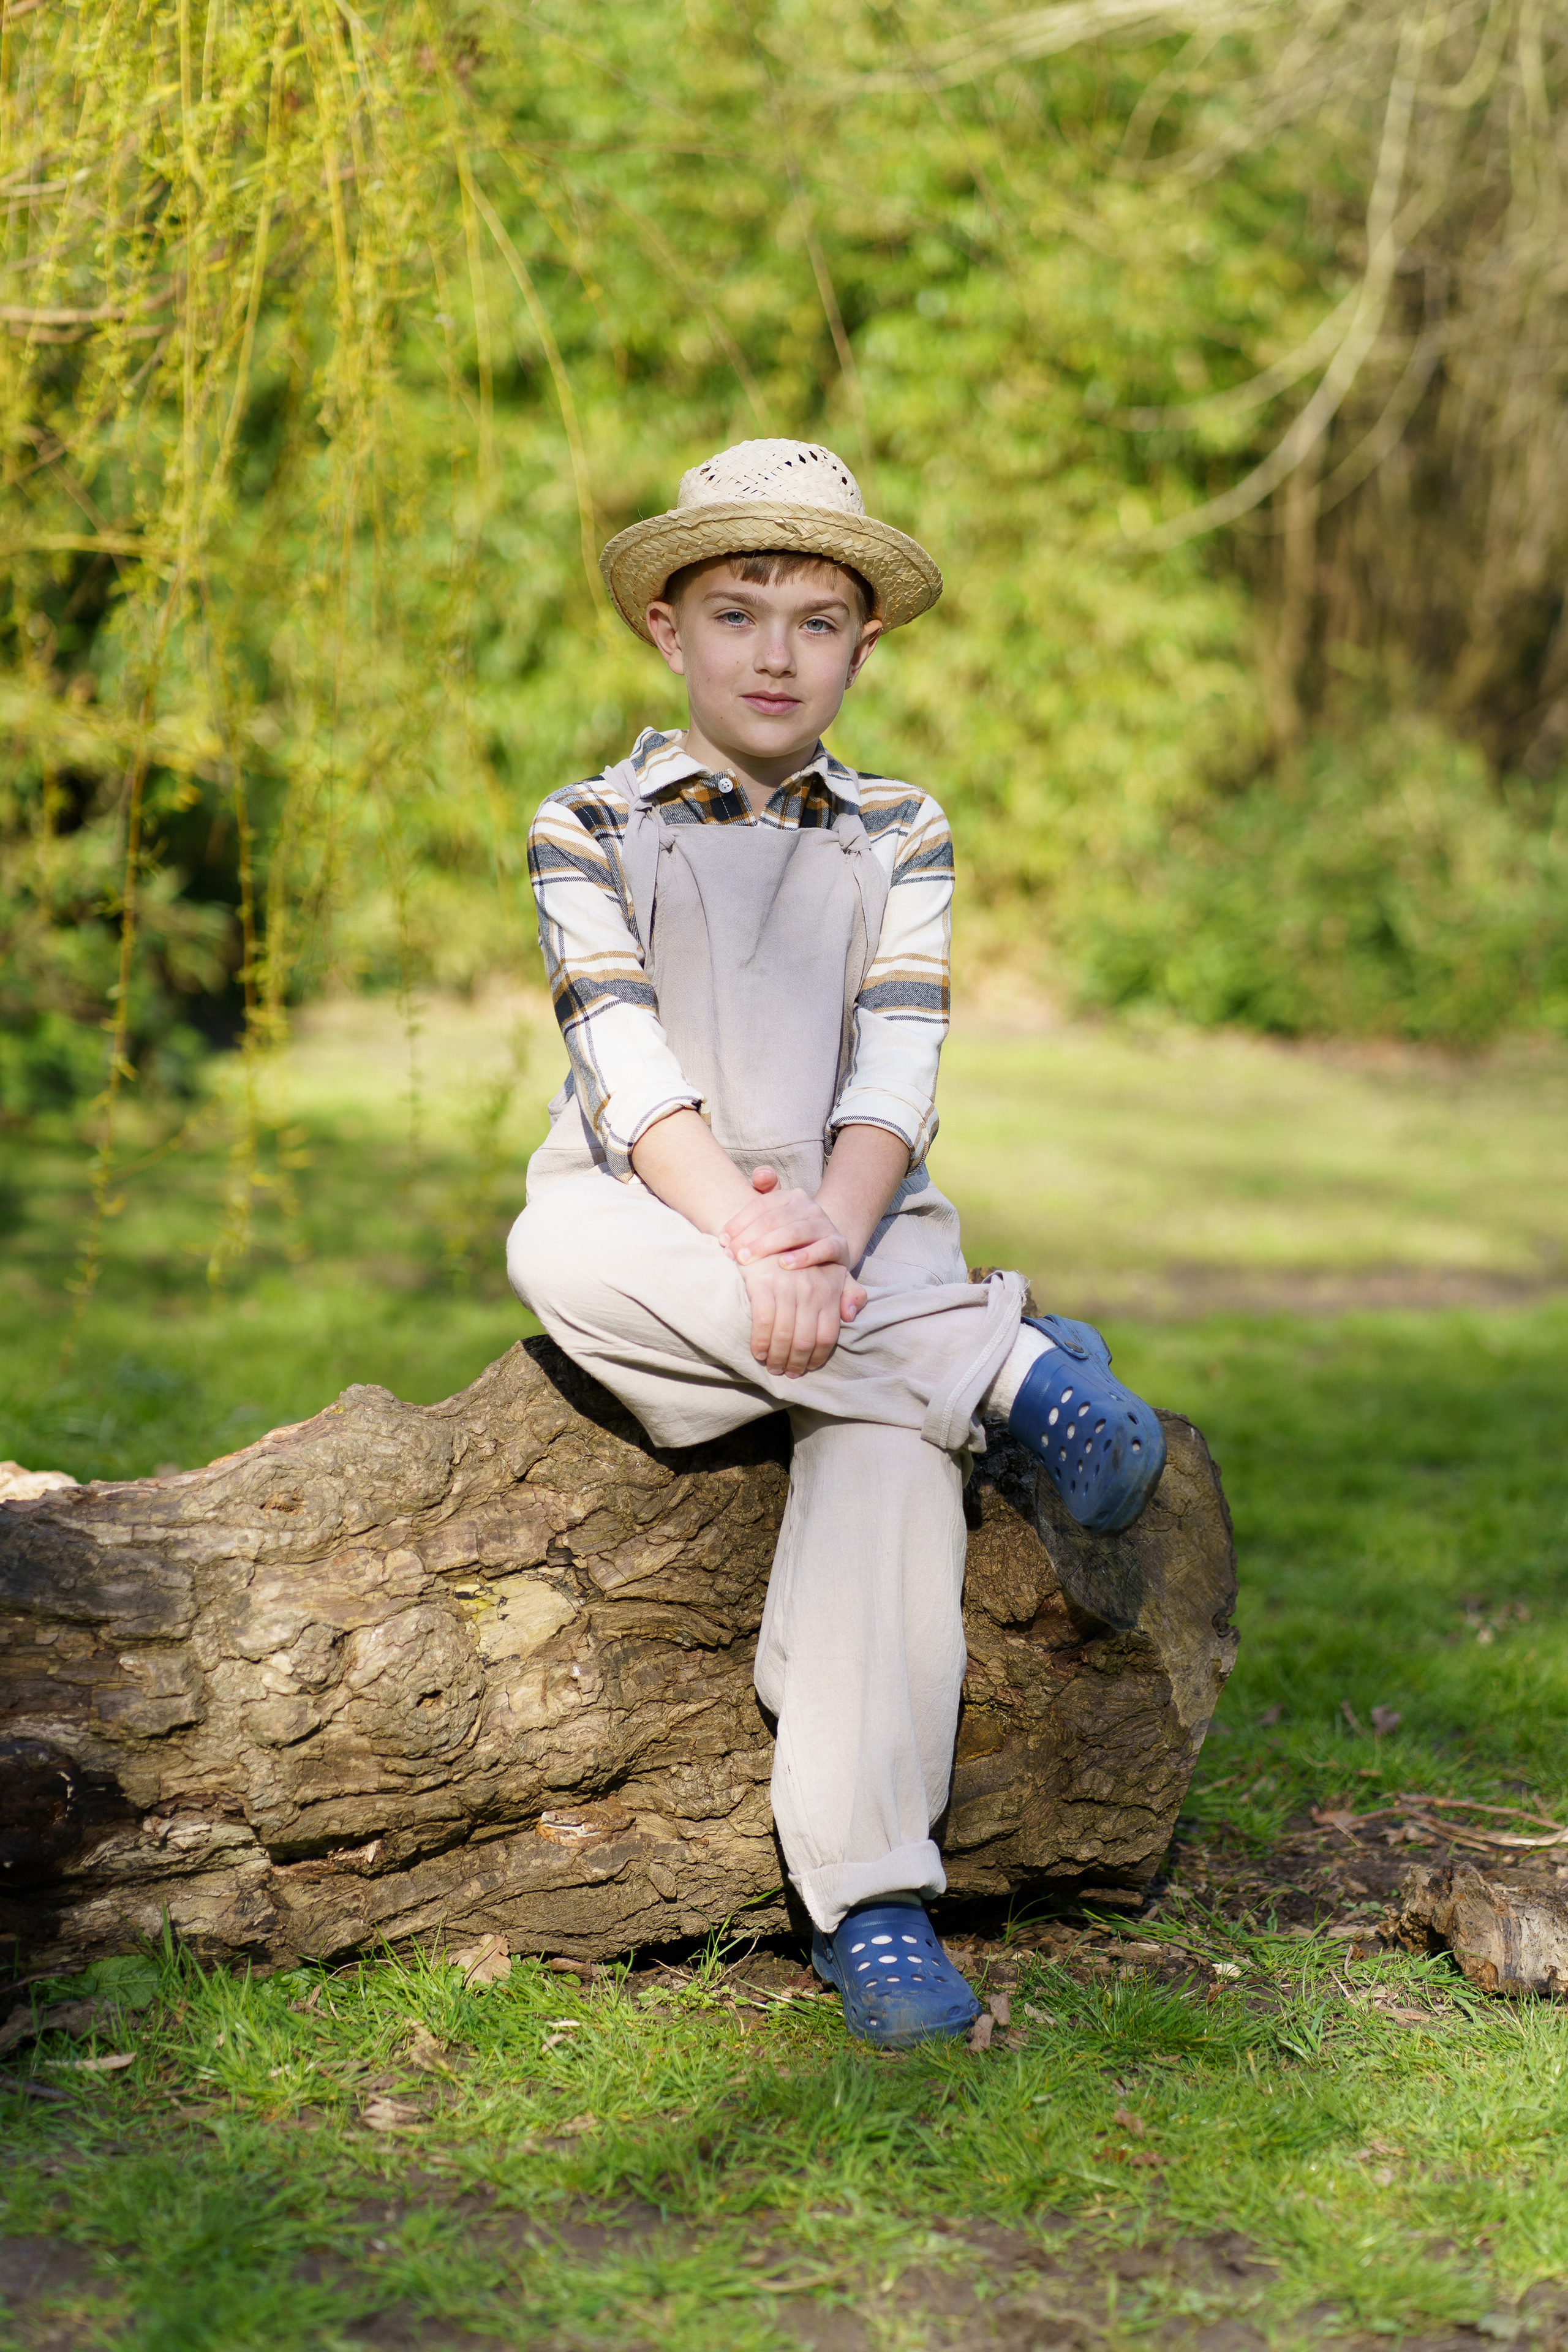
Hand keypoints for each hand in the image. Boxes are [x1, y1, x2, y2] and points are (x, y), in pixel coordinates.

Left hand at [721, 1164, 849, 1271]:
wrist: (828, 1247)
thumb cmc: (791, 1232)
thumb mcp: (776, 1212)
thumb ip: (764, 1191)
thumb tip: (760, 1175)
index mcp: (792, 1196)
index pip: (761, 1205)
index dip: (739, 1221)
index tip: (722, 1240)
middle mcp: (810, 1207)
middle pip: (773, 1219)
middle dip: (748, 1237)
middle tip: (731, 1255)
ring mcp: (825, 1225)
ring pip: (793, 1233)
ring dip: (767, 1246)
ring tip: (746, 1259)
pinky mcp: (838, 1245)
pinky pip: (821, 1249)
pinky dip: (803, 1257)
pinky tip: (783, 1265)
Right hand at [741, 1256, 868, 1375]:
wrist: (772, 1223)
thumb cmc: (803, 1254)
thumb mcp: (833, 1268)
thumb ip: (848, 1293)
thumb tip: (850, 1316)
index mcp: (830, 1289)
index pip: (828, 1335)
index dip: (816, 1358)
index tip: (805, 1369)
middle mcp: (812, 1290)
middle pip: (805, 1341)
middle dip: (794, 1363)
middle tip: (783, 1373)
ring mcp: (787, 1287)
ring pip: (784, 1335)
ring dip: (776, 1357)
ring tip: (770, 1365)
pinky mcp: (763, 1284)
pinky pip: (763, 1322)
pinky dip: (760, 1342)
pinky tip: (757, 1350)